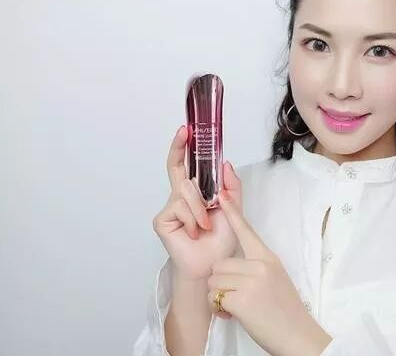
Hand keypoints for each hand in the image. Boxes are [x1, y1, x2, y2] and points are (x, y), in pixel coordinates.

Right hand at [152, 125, 240, 310]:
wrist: (213, 264)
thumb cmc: (221, 239)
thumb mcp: (233, 207)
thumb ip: (231, 186)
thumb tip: (225, 162)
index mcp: (196, 193)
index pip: (186, 165)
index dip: (183, 147)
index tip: (186, 130)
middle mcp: (180, 197)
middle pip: (178, 169)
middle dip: (180, 150)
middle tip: (185, 134)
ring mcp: (170, 208)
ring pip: (186, 190)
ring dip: (201, 207)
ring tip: (206, 224)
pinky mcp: (162, 220)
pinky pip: (180, 207)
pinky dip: (194, 218)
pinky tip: (196, 232)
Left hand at [206, 167, 332, 355]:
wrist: (297, 336)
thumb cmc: (285, 311)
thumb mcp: (276, 278)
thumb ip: (257, 267)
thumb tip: (234, 266)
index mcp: (268, 257)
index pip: (247, 231)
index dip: (232, 212)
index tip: (221, 194)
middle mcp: (261, 265)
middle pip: (220, 264)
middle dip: (221, 283)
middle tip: (235, 298)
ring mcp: (252, 281)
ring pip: (214, 280)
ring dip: (218, 297)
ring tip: (236, 308)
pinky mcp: (242, 299)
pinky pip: (215, 298)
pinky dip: (219, 310)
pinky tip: (234, 315)